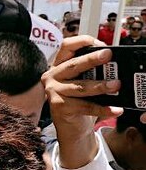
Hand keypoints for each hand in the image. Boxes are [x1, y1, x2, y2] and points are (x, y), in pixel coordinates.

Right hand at [43, 35, 120, 168]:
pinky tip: (115, 109)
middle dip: (91, 59)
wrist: (71, 127)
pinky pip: (85, 106)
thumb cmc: (79, 102)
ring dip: (100, 86)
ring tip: (116, 85)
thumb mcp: (83, 81)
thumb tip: (114, 63)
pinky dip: (102, 109)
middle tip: (107, 55)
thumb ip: (91, 71)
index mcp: (59, 66)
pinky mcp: (59, 107)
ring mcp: (53, 92)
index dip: (83, 42)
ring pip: (80, 87)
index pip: (66, 47)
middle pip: (73, 65)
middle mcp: (52, 77)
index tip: (101, 44)